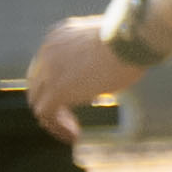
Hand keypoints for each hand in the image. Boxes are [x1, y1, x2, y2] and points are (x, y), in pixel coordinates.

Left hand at [15, 10, 139, 128]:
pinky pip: (46, 114)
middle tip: (71, 118)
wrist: (132, 40)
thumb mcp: (108, 46)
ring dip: (54, 119)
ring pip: (38, 101)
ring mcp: (49, 70)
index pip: (47, 65)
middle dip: (51, 102)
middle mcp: (48, 50)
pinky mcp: (57, 89)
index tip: (78, 98)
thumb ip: (98, 57)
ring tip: (73, 132)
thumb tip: (107, 73)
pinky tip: (74, 135)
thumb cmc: (134, 41)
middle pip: (37, 84)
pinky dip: (57, 127)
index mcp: (59, 36)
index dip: (57, 84)